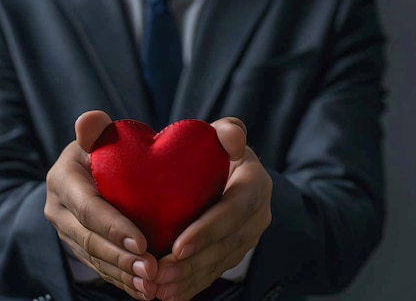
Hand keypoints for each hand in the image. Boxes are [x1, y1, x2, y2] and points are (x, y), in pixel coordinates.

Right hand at [44, 111, 157, 299]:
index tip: (142, 243)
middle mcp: (58, 208)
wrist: (98, 167)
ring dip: (121, 275)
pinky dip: (119, 280)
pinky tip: (142, 290)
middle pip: (88, 239)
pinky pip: (97, 268)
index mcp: (63, 179)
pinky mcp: (78, 246)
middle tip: (150, 270)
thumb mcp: (100, 136)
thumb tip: (89, 121)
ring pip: (93, 258)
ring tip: (150, 285)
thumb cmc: (107, 148)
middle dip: (119, 258)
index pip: (87, 207)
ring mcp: (66, 231)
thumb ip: (96, 130)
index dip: (113, 227)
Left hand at [154, 117, 272, 300]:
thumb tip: (234, 142)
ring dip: (188, 280)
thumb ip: (230, 131)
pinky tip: (168, 296)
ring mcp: (246, 238)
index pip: (234, 210)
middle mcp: (256, 216)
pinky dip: (190, 287)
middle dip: (193, 264)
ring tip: (159, 289)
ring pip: (218, 265)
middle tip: (159, 274)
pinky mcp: (233, 253)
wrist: (227, 171)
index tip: (178, 246)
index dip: (208, 230)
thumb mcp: (226, 133)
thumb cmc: (218, 149)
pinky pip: (213, 273)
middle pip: (226, 245)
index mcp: (255, 185)